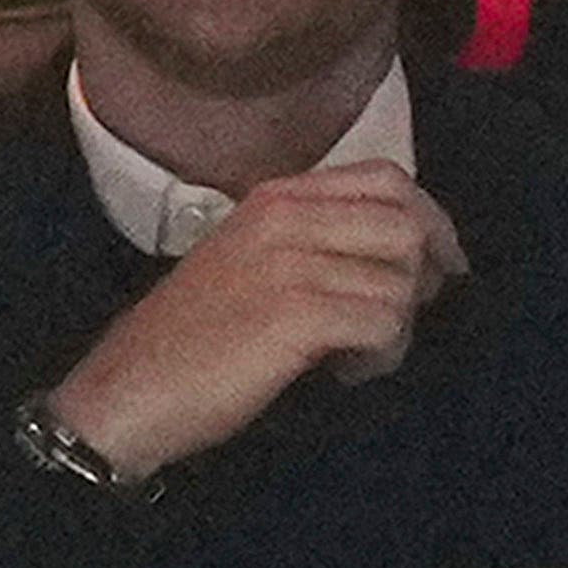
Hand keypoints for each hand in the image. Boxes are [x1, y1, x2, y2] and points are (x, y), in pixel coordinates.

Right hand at [43, 163, 469, 480]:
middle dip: (423, 279)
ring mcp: (290, 263)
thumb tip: (402, 257)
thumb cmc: (190, 340)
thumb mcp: (247, 262)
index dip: (429, 221)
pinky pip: (384, 324)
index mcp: (275, 197)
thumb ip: (312, 242)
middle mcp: (285, 217)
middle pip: (407, 223)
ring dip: (397, 329)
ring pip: (401, 280)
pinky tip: (345, 373)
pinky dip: (380, 356)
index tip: (439, 268)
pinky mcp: (295, 315)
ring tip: (357, 357)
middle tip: (395, 325)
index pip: (387, 177)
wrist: (128, 390)